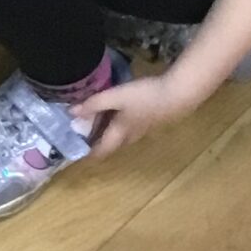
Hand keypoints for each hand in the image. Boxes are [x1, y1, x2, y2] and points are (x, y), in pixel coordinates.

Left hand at [72, 71, 196, 156]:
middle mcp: (133, 135)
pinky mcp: (156, 120)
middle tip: (86, 139)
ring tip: (101, 127)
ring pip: (125, 136)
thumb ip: (94, 104)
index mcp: (121, 132)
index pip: (102, 149)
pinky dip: (123, 125)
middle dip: (100, 145)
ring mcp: (146, 128)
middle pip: (114, 144)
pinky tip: (124, 114)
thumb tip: (70, 113)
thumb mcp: (116, 97)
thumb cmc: (145, 96)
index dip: (91, 154)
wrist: (180, 94)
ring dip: (112, 135)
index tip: (79, 156)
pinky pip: (134, 127)